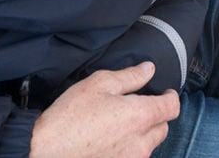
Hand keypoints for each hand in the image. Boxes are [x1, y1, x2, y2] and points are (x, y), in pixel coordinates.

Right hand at [30, 62, 179, 157]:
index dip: (170, 96)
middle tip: (136, 107)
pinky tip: (110, 141)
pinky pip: (134, 157)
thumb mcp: (99, 84)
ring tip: (120, 125)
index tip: (164, 92)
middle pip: (163, 127)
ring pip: (149, 145)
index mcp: (140, 116)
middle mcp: (141, 142)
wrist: (46, 150)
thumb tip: (149, 69)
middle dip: (155, 116)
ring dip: (142, 134)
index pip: (172, 107)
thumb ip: (130, 76)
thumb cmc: (70, 115)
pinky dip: (129, 149)